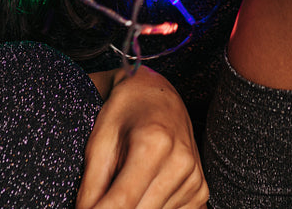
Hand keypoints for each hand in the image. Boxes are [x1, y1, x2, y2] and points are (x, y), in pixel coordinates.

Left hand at [78, 66, 207, 208]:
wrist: (157, 95)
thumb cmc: (125, 111)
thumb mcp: (99, 141)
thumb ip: (90, 186)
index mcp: (154, 144)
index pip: (121, 202)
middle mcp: (181, 162)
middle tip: (101, 198)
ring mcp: (194, 179)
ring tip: (125, 182)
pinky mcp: (200, 191)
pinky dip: (151, 208)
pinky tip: (143, 189)